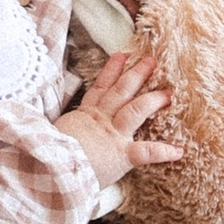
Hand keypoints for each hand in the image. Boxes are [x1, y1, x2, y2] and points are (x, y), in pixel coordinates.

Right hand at [60, 44, 182, 187]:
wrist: (50, 167)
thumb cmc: (46, 153)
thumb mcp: (49, 133)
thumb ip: (56, 127)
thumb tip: (44, 123)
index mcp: (84, 116)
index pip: (99, 88)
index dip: (111, 71)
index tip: (121, 56)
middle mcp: (101, 121)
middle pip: (121, 91)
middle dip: (137, 74)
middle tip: (151, 60)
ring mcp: (112, 136)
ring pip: (135, 110)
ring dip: (153, 100)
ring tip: (168, 93)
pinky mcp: (120, 155)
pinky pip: (146, 152)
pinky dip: (163, 152)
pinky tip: (179, 151)